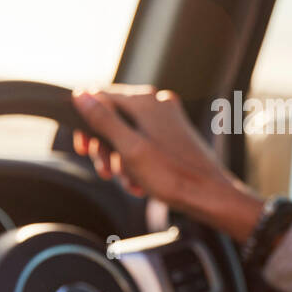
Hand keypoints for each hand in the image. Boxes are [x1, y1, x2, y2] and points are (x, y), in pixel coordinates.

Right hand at [71, 85, 264, 241]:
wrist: (210, 196)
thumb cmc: (172, 176)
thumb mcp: (129, 149)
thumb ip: (103, 120)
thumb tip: (81, 94)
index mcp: (146, 101)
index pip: (100, 97)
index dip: (86, 123)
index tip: (82, 148)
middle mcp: (158, 104)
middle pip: (113, 117)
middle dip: (105, 148)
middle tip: (106, 172)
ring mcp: (167, 119)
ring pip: (128, 134)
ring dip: (121, 161)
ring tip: (130, 183)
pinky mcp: (174, 135)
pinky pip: (144, 143)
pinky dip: (137, 163)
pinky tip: (141, 183)